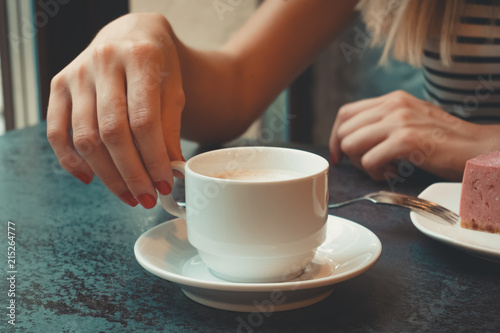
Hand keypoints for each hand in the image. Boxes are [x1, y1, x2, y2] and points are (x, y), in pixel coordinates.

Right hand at [46, 13, 184, 208]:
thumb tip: (170, 170)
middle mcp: (103, 63)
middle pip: (112, 133)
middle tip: (146, 197)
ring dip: (107, 175)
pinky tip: (91, 179)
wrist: (131, 35)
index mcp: (139, 58)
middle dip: (131, 174)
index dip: (154, 159)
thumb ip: (170, 128)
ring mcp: (76, 74)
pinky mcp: (58, 86)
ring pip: (85, 137)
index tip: (165, 184)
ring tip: (128, 195)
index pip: (144, 121)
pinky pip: (57, 132)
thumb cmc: (157, 64)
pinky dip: (71, 161)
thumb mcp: (174, 89)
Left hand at [329, 90, 499, 180]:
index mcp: (392, 99)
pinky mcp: (406, 141)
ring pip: (351, 145)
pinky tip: (392, 174)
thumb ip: (384, 122)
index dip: (335, 136)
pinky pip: (369, 161)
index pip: (345, 113)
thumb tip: (354, 138)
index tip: (339, 155)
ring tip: (383, 169)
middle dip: (350, 155)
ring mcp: (399, 122)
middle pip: (344, 131)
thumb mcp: (411, 119)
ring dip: (362, 165)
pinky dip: (375, 173)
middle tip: (368, 165)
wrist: (476, 147)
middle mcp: (392, 106)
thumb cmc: (443, 139)